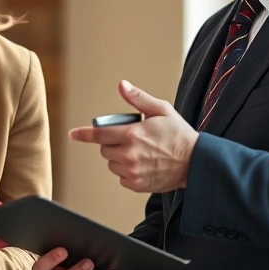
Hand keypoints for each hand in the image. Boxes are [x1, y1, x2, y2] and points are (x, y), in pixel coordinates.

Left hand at [69, 80, 198, 192]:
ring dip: (119, 158)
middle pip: (104, 150)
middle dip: (112, 143)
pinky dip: (127, 172)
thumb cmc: (179, 134)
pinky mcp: (137, 184)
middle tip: (131, 138)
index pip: (99, 135)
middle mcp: (129, 155)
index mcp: (132, 135)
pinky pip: (121, 178)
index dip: (83, 134)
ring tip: (140, 152)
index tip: (73, 134)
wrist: (195, 162)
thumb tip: (122, 85)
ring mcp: (133, 172)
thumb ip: (138, 98)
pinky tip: (143, 164)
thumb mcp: (161, 110)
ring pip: (112, 164)